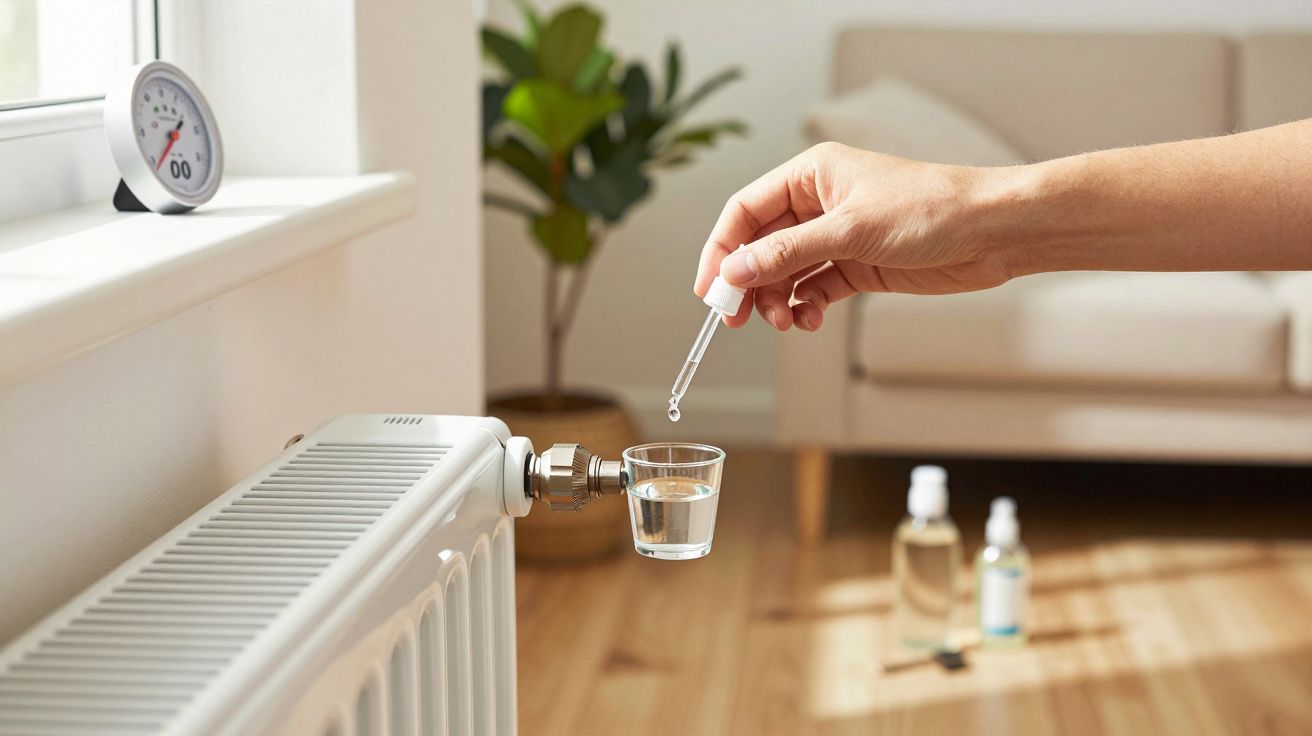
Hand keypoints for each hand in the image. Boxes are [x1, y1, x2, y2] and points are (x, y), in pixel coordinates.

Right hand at [694, 142, 1019, 330]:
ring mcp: (838, 236)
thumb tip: (736, 270)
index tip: (709, 288)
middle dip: (748, 283)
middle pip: (761, 245)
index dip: (722, 248)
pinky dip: (806, 307)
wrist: (992, 232)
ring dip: (778, 300)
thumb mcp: (851, 231)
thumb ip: (788, 253)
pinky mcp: (858, 265)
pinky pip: (815, 288)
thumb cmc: (932, 210)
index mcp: (812, 175)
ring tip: (785, 323)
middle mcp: (819, 203)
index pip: (746, 210)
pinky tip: (809, 320)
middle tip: (737, 319)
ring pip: (786, 272)